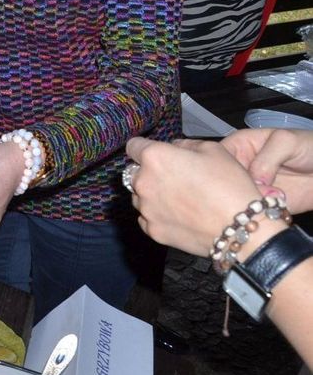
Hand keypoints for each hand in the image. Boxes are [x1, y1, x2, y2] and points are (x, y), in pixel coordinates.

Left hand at [125, 136, 262, 256]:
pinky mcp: (152, 230)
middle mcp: (143, 182)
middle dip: (150, 173)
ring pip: (140, 196)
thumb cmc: (229, 185)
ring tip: (180, 200)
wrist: (240, 227)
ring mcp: (146, 209)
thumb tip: (174, 147)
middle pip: (135, 173)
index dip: (145, 148)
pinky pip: (147, 218)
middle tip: (176, 180)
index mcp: (155, 157)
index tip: (157, 154)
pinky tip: (179, 216)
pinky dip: (157, 215)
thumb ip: (185, 144)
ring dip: (152, 195)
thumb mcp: (214, 150)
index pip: (134, 146)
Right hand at [221, 128, 312, 213]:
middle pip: (223, 182)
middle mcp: (242, 168)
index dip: (217, 168)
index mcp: (240, 146)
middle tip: (256, 192)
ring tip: (272, 199)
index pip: (216, 158)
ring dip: (250, 204)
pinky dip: (259, 214)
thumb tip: (253, 179)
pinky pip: (253, 213)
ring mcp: (252, 188)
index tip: (233, 178)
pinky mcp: (264, 205)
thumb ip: (267, 157)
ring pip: (236, 200)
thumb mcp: (287, 141)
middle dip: (234, 190)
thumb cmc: (310, 147)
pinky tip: (273, 208)